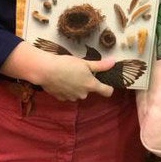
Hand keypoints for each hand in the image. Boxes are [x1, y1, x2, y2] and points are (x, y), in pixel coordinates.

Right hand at [0, 41, 114, 100]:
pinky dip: (66, 88)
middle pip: (89, 89)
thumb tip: (114, 63)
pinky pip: (68, 93)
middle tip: (79, 70)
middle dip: (86, 81)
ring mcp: (71, 98)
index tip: (107, 82)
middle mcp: (83, 94)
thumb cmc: (67, 64)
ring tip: (68, 74)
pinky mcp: (61, 98)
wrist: (46, 70)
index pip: (106, 91)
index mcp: (90, 85)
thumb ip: (100, 65)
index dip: (109, 87)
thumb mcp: (85, 62)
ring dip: (76, 85)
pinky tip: (61, 79)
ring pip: (78, 91)